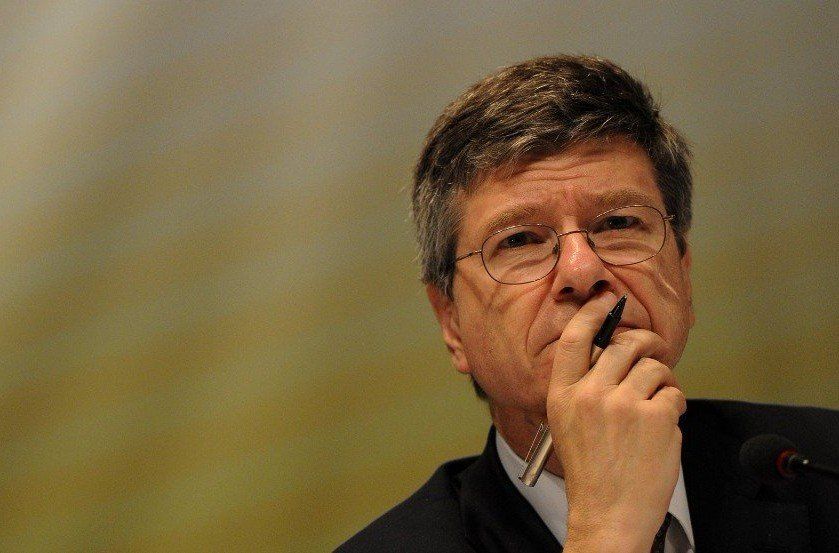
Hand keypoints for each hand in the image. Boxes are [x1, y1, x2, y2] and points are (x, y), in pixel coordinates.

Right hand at [546, 292, 685, 552]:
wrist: (608, 515)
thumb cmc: (592, 472)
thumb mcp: (568, 423)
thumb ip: (584, 386)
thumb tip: (615, 350)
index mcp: (562, 395)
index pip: (574, 338)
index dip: (593, 313)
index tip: (607, 300)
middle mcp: (590, 394)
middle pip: (622, 345)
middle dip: (644, 343)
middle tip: (654, 350)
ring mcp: (624, 405)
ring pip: (654, 367)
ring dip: (662, 380)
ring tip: (657, 402)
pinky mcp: (655, 418)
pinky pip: (674, 393)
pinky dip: (674, 406)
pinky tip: (663, 425)